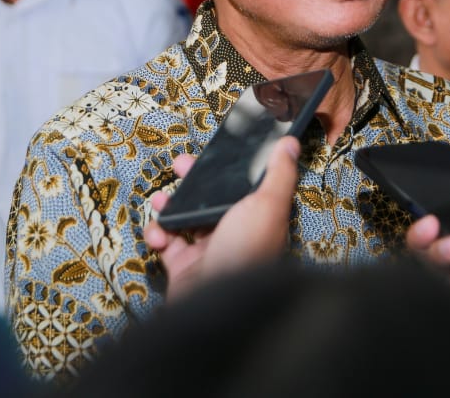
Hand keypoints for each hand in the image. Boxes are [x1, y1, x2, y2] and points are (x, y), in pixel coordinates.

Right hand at [144, 136, 299, 301]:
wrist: (216, 306)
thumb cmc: (246, 253)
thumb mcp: (267, 205)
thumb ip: (278, 173)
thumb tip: (291, 143)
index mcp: (258, 218)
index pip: (243, 186)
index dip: (227, 168)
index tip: (211, 153)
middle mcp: (235, 234)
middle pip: (211, 199)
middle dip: (191, 181)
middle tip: (177, 166)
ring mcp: (208, 252)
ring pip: (185, 219)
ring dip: (168, 206)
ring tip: (160, 202)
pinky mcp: (184, 268)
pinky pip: (166, 244)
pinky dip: (157, 235)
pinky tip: (158, 236)